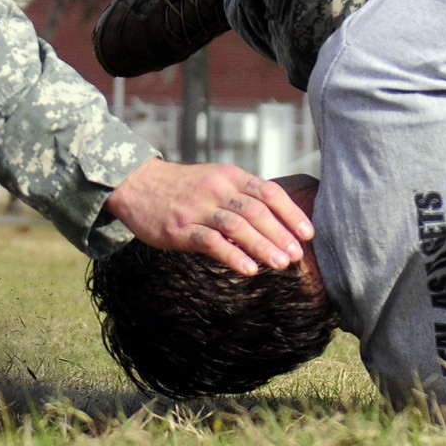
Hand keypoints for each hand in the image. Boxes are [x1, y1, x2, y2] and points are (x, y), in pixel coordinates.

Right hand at [105, 158, 314, 274]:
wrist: (137, 185)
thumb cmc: (183, 188)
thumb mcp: (215, 181)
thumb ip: (242, 196)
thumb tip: (278, 221)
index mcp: (230, 176)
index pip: (268, 192)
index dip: (291, 213)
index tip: (308, 233)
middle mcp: (217, 189)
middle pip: (256, 211)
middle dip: (280, 234)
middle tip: (298, 255)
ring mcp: (197, 208)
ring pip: (237, 226)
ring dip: (262, 246)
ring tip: (282, 264)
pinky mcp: (179, 228)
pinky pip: (210, 241)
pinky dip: (232, 256)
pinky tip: (249, 270)